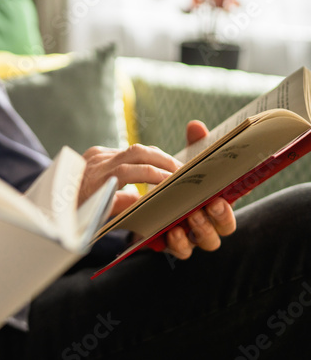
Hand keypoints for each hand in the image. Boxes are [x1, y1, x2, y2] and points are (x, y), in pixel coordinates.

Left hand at [79, 143, 180, 213]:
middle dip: (162, 160)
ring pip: (132, 149)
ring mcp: (95, 155)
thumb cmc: (74, 212)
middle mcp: (96, 162)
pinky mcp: (95, 152)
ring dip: (154, 157)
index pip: (130, 171)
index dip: (154, 175)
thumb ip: (123, 205)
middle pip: (136, 152)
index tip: (173, 182)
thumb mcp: (98, 215)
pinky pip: (122, 153)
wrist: (49, 198)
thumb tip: (148, 200)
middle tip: (182, 171)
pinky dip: (140, 159)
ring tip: (173, 168)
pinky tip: (152, 167)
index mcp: (96, 180)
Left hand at [162, 120, 236, 259]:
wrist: (140, 200)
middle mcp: (208, 221)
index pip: (234, 203)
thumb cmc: (172, 182)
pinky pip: (179, 250)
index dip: (236, 200)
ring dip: (201, 229)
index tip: (225, 193)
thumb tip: (196, 126)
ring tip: (191, 217)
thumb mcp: (182, 163)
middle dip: (221, 217)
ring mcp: (192, 235)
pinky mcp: (172, 244)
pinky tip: (169, 231)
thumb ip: (193, 146)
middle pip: (224, 228)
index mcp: (216, 201)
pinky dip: (177, 242)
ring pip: (207, 241)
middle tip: (210, 204)